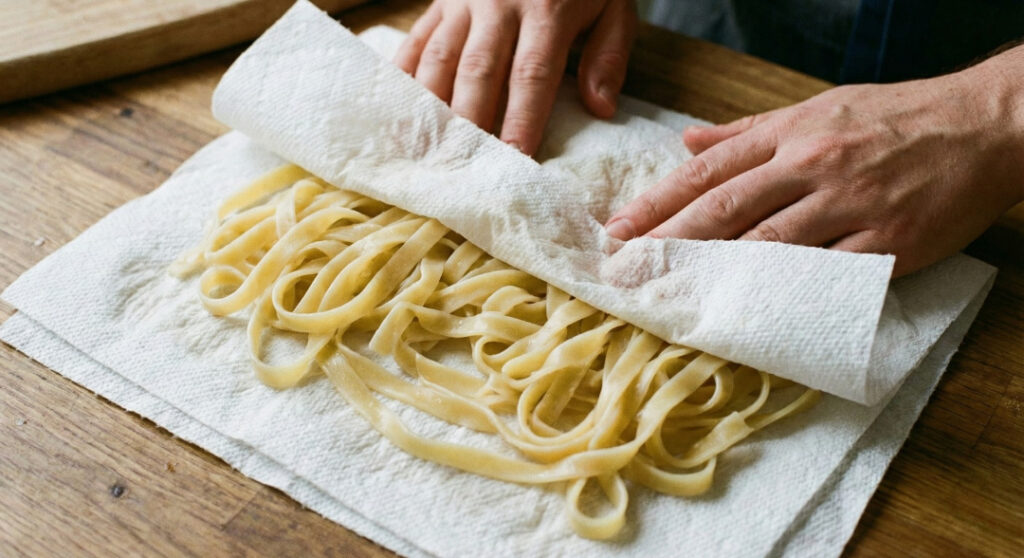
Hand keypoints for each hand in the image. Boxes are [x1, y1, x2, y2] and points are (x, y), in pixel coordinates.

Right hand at [394, 0, 636, 155]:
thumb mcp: (613, 5)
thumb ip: (609, 55)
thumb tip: (600, 108)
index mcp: (546, 9)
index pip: (531, 74)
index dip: (522, 118)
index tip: (516, 159)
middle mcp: (498, 4)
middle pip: (479, 72)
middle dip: (472, 123)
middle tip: (464, 167)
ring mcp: (462, 1)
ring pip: (441, 59)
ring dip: (433, 107)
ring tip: (428, 150)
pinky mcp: (440, 0)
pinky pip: (416, 40)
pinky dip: (404, 76)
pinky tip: (398, 111)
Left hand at [605, 50, 1023, 276]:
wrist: (985, 125)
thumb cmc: (896, 117)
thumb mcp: (818, 107)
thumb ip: (749, 130)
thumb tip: (689, 140)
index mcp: (791, 133)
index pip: (708, 172)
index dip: (658, 204)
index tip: (619, 231)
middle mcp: (813, 165)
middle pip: (724, 209)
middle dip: (667, 243)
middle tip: (626, 271)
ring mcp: (850, 205)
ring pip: (768, 244)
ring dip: (714, 274)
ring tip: (671, 296)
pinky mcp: (888, 243)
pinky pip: (826, 274)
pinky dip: (785, 293)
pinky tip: (749, 310)